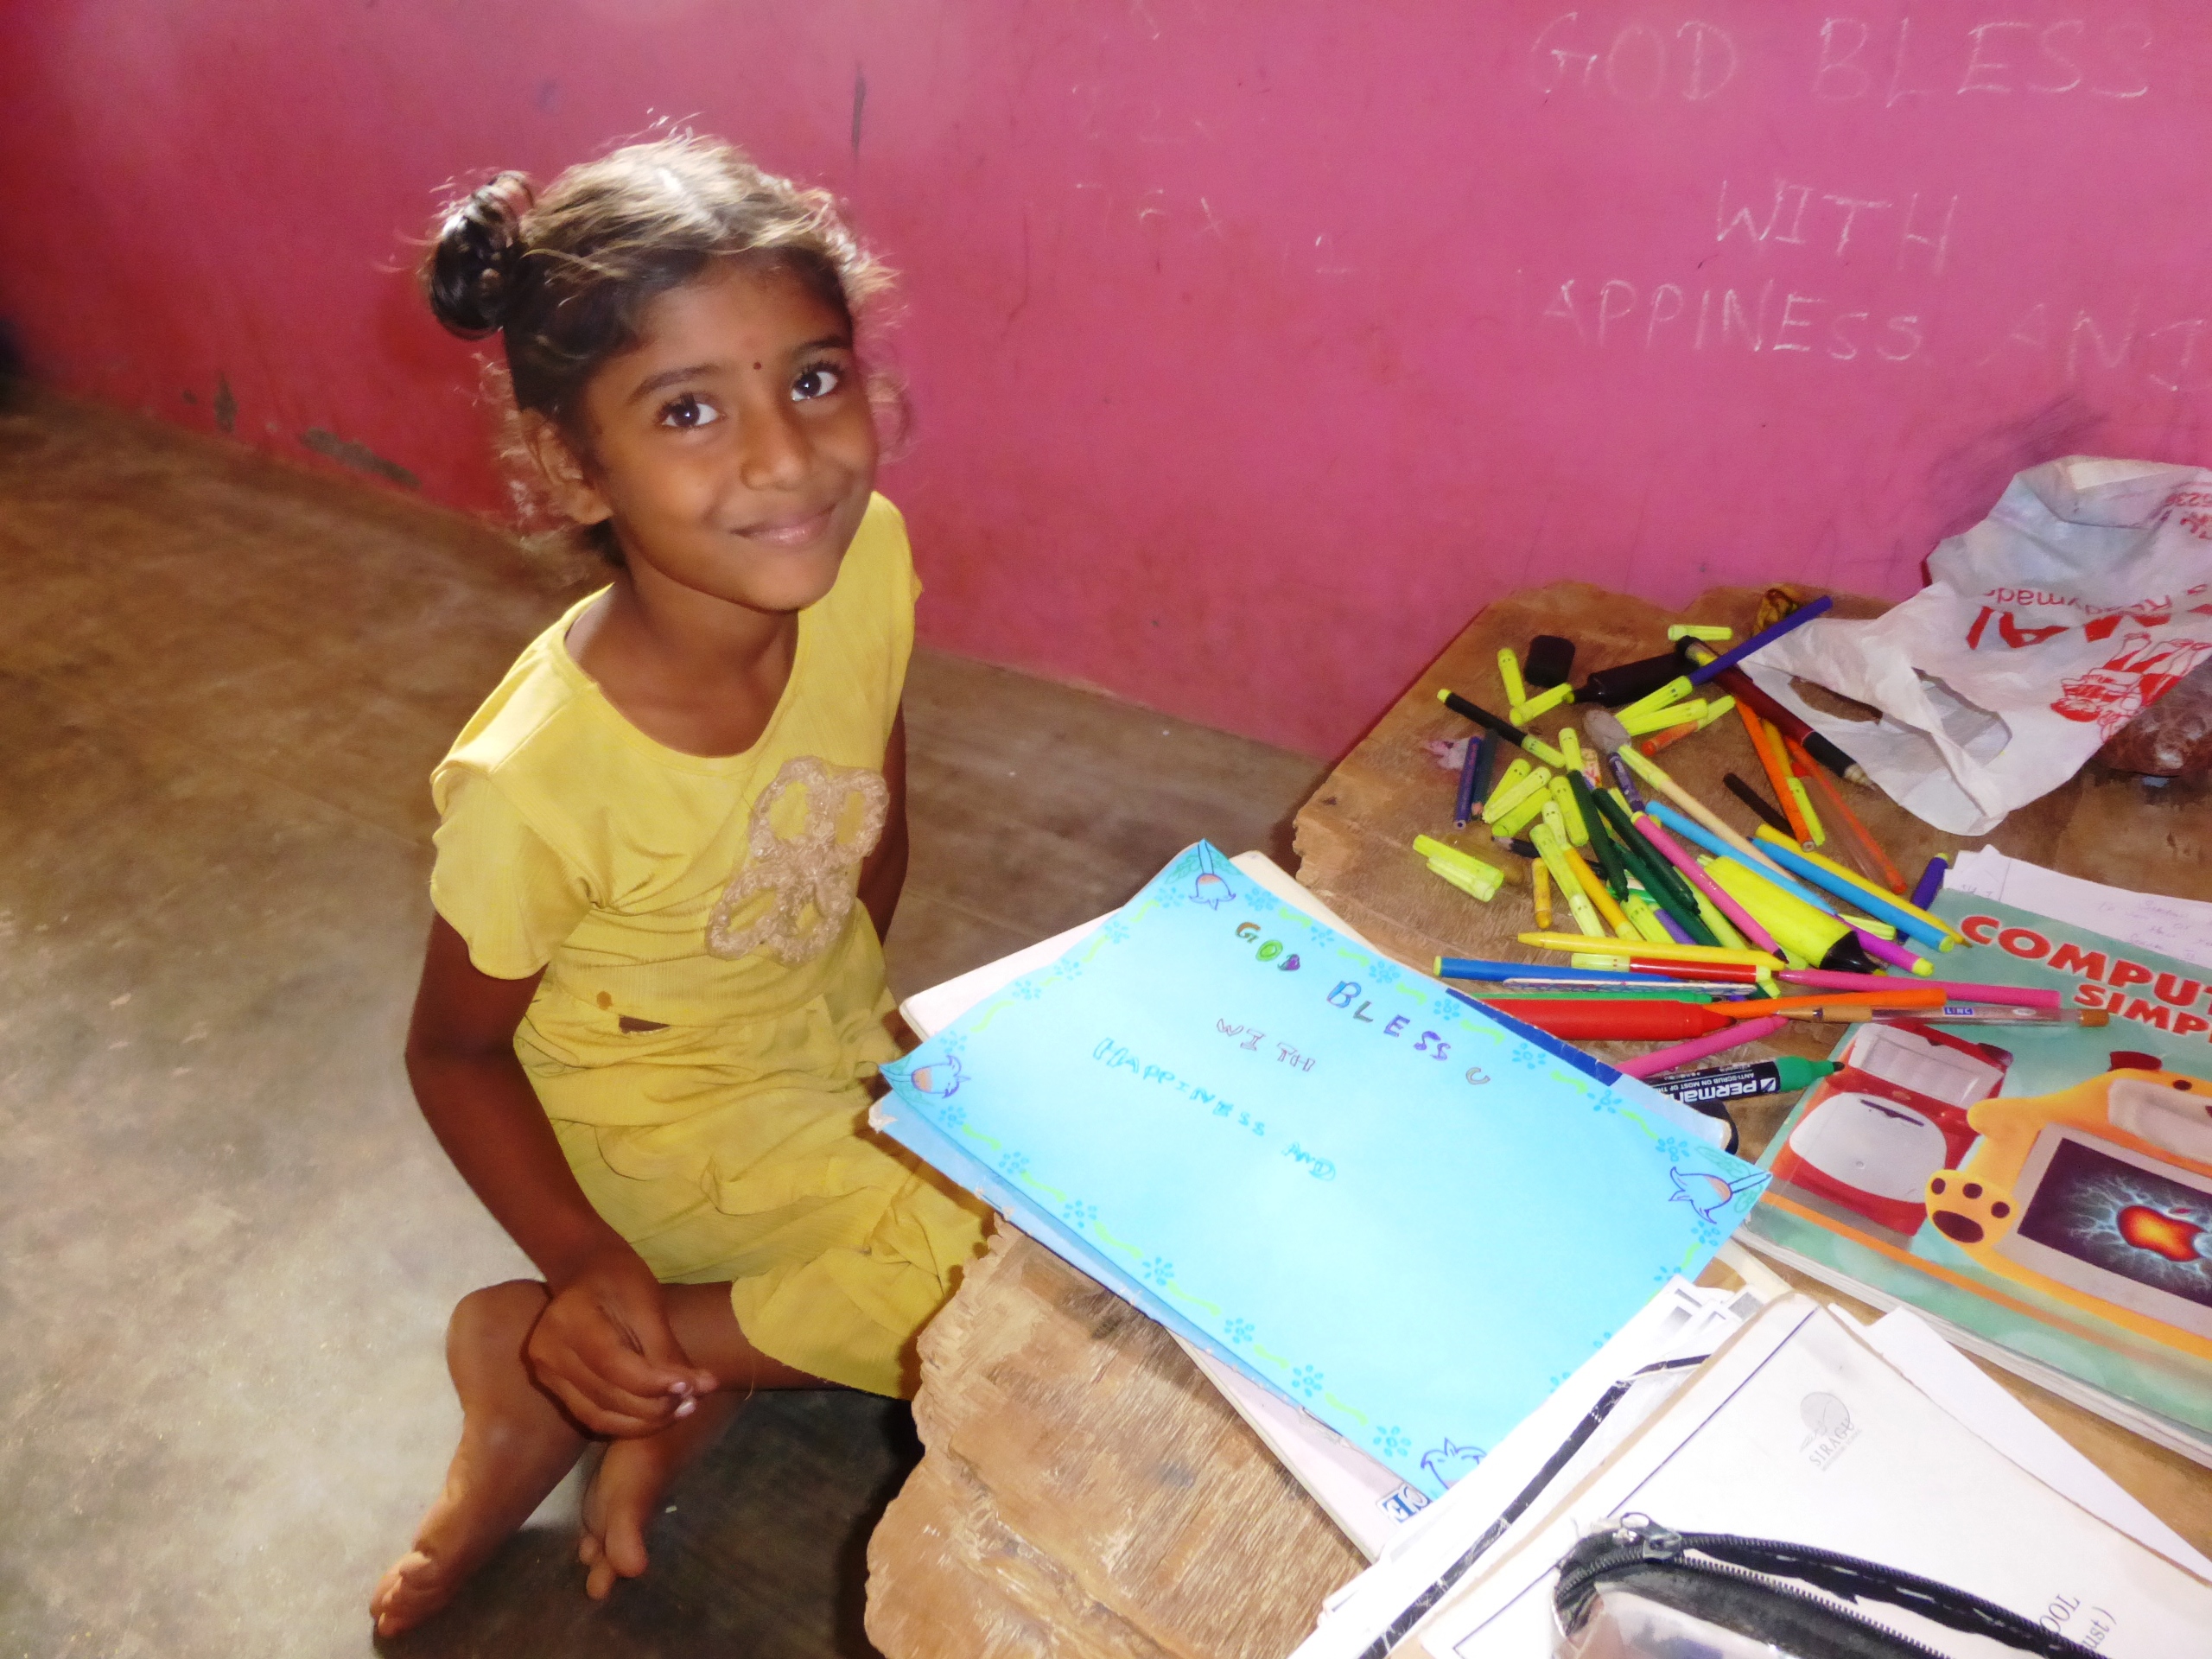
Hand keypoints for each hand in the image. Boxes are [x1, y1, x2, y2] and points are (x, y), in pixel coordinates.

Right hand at [525, 1244, 718, 1436]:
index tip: (692, 1387)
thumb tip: (704, 1387)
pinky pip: (593, 1416)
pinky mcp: (554, 1388)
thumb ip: (669, 1350)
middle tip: (694, 1401)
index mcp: (568, 1319)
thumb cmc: (621, 1280)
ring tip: (682, 1409)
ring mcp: (546, 1373)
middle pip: (606, 1396)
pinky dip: (628, 1422)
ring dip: (645, 1422)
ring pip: (599, 1416)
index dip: (653, 1383)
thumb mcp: (648, 1305)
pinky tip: (658, 1414)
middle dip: (655, 1406)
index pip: (612, 1364)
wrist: (587, 1274)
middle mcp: (547, 1351)